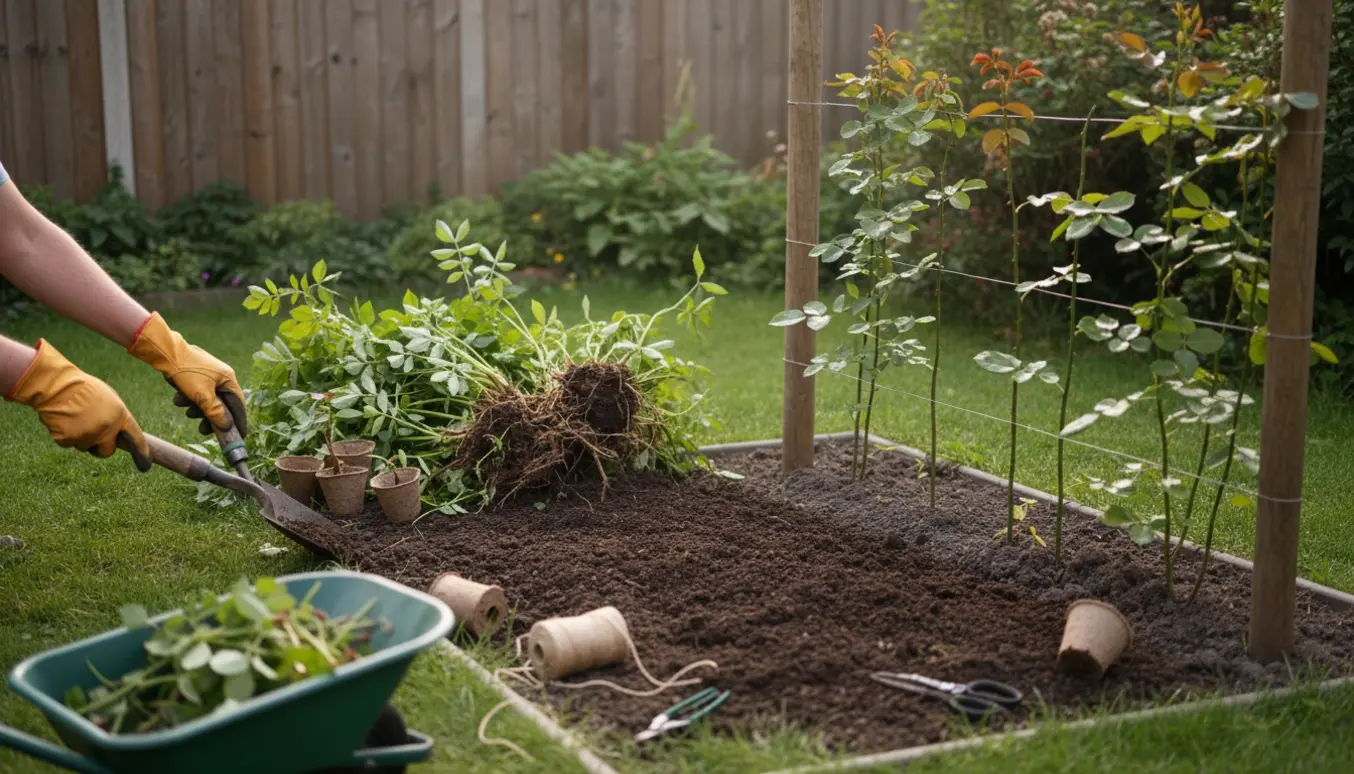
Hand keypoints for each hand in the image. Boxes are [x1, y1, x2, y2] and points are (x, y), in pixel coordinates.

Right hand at [5, 340, 151, 469]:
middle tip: (93, 435)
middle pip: (108, 452)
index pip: (136, 439)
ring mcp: (86, 435)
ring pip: (86, 447)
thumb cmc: (84, 389)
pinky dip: (66, 435)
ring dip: (81, 438)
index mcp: (120, 416)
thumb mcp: (109, 399)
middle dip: (101, 447)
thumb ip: (116, 418)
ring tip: (75, 418)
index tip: (146, 466)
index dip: (142, 453)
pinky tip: (64, 420)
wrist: (57, 386)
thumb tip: (119, 433)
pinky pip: (69, 444)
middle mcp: (106, 429)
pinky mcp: (67, 439)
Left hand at [127, 312, 247, 436]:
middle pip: (222, 404)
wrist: (165, 353)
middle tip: (203, 429)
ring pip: (207, 400)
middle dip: (210, 417)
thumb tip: (227, 426)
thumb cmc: (187, 372)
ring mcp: (208, 375)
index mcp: (228, 378)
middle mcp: (221, 376)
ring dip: (197, 409)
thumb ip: (216, 412)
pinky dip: (190, 399)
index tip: (239, 435)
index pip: (239, 404)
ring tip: (187, 411)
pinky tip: (179, 399)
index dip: (239, 421)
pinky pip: (197, 393)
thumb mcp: (202, 396)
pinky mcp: (196, 375)